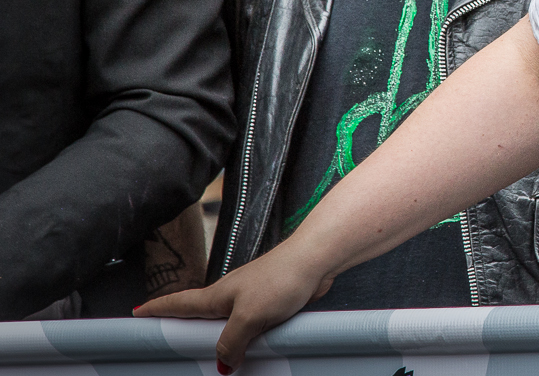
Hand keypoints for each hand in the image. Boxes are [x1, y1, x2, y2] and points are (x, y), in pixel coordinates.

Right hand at [134, 241, 333, 373]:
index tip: (136, 313)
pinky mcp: (271, 302)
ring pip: (227, 322)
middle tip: (166, 341)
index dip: (156, 309)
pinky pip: (251, 324)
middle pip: (199, 315)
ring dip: (217, 336)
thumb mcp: (249, 316)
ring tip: (206, 354)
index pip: (178, 304)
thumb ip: (230, 341)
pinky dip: (244, 336)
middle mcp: (231, 295)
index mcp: (217, 296)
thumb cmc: (282, 277)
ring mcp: (251, 297)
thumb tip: (221, 364)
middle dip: (184, 327)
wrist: (316, 259)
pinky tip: (250, 348)